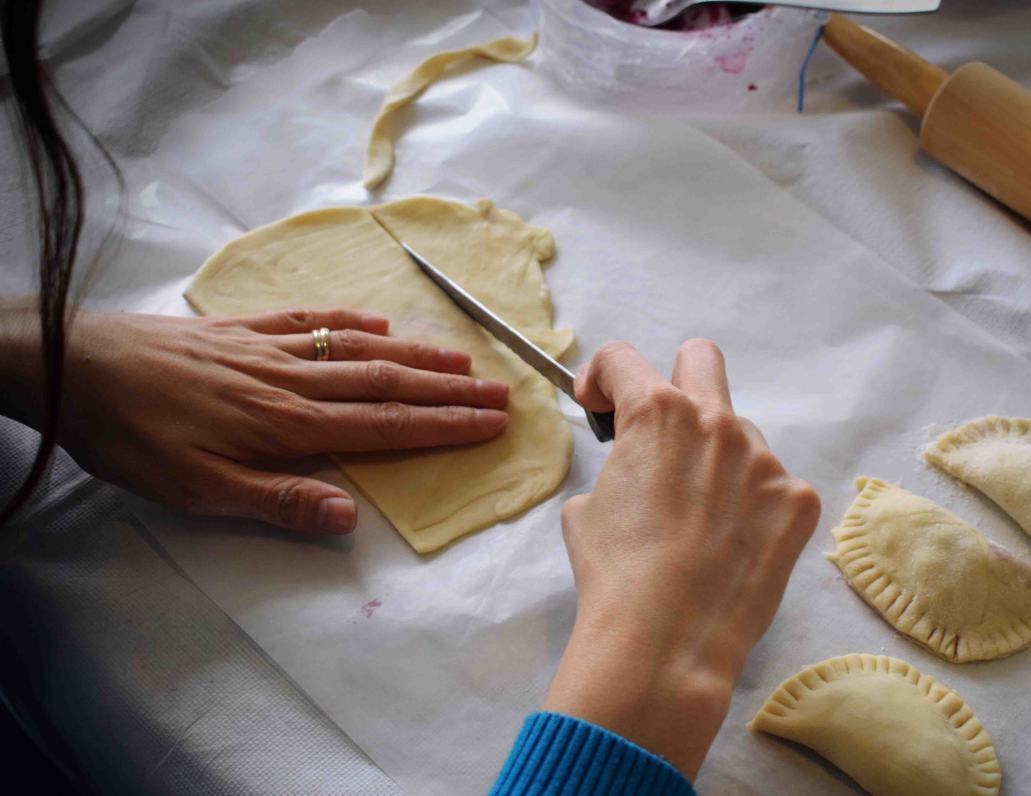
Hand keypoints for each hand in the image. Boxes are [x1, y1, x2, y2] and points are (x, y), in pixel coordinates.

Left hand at [45, 307, 508, 534]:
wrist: (74, 366)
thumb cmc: (133, 437)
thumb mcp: (195, 489)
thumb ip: (275, 500)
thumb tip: (350, 518)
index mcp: (288, 424)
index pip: (384, 425)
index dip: (443, 425)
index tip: (492, 423)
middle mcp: (292, 380)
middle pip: (386, 383)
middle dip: (448, 390)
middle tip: (501, 390)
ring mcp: (269, 348)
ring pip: (357, 349)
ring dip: (415, 355)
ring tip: (461, 359)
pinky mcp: (241, 330)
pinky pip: (310, 321)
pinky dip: (350, 322)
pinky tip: (376, 324)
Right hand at [542, 340, 820, 778]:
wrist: (668, 643)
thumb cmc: (615, 576)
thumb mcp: (585, 511)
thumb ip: (614, 469)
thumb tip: (632, 474)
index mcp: (656, 414)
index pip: (623, 359)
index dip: (601, 378)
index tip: (599, 405)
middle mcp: (717, 422)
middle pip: (700, 359)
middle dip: (675, 380)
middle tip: (663, 429)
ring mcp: (764, 460)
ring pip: (740, 437)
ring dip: (717, 462)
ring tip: (699, 523)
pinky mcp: (798, 500)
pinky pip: (771, 486)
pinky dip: (751, 507)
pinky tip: (732, 547)